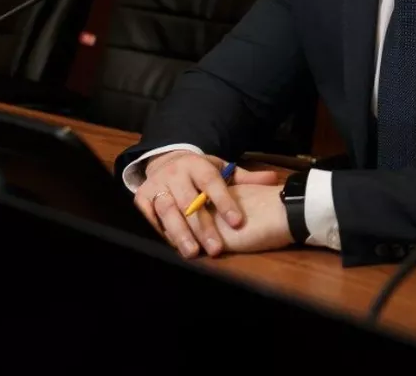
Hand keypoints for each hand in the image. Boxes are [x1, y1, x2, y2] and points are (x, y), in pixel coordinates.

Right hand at [134, 150, 278, 258]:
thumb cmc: (201, 172)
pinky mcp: (141, 196)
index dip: (225, 202)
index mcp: (197, 164)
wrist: (167, 161)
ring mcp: (157, 184)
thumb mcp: (222, 169)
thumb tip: (274, 178)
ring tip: (193, 253)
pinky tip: (171, 246)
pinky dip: (159, 231)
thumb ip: (246, 178)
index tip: (238, 222)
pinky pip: (149, 216)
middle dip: (203, 227)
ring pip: (168, 211)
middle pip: (190, 201)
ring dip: (180, 233)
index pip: (212, 183)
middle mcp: (176, 172)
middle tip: (216, 249)